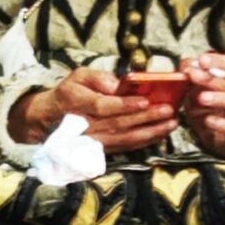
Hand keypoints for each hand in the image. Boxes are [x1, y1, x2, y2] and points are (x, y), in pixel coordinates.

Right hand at [8, 65, 176, 155]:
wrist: (53, 118)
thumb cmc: (71, 92)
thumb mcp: (78, 76)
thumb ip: (97, 78)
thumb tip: (117, 84)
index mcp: (78, 102)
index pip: (103, 106)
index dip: (125, 105)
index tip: (144, 101)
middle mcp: (86, 124)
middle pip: (119, 124)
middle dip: (146, 118)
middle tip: (168, 110)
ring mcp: (94, 140)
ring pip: (125, 138)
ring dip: (150, 132)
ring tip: (171, 123)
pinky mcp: (102, 148)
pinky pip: (125, 147)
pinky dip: (144, 142)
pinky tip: (160, 134)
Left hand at [181, 50, 224, 155]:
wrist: (218, 138)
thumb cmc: (207, 109)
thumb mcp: (196, 90)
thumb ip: (192, 76)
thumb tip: (185, 64)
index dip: (218, 61)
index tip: (201, 60)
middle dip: (212, 78)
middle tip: (194, 76)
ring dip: (220, 98)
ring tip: (202, 98)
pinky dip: (221, 123)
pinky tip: (208, 120)